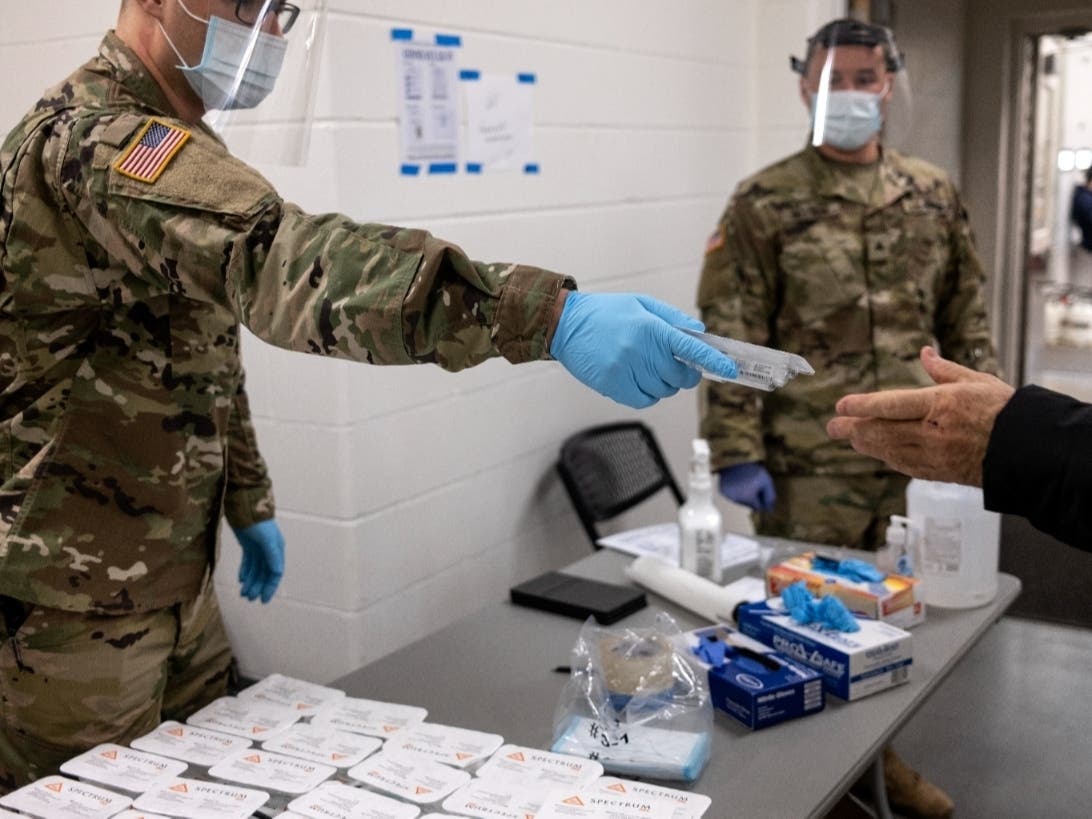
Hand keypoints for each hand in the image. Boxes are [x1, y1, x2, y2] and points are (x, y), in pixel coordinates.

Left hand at [232, 519, 285, 603]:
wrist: (245, 504)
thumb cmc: (257, 521)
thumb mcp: (266, 539)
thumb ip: (272, 555)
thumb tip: (277, 572)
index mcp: (277, 550)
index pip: (275, 573)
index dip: (270, 587)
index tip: (263, 599)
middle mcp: (269, 550)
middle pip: (265, 573)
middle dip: (258, 586)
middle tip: (249, 598)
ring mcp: (258, 547)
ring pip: (256, 569)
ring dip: (251, 581)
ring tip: (243, 593)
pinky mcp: (248, 544)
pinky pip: (248, 562)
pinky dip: (246, 571)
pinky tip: (241, 580)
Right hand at [549, 292, 737, 408]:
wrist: (565, 324)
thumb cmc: (605, 312)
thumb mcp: (641, 304)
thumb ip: (672, 318)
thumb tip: (699, 334)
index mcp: (650, 328)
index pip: (690, 348)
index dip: (713, 361)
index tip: (730, 370)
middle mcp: (640, 350)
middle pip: (679, 376)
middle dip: (686, 375)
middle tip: (680, 368)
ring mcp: (625, 370)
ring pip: (663, 390)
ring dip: (665, 384)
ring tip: (652, 369)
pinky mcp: (613, 386)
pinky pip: (644, 400)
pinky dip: (649, 394)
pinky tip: (641, 380)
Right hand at [718, 462, 775, 511]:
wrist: (735, 458)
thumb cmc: (752, 469)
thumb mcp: (766, 481)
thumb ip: (770, 496)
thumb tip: (769, 510)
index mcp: (748, 497)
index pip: (758, 507)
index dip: (762, 498)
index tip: (760, 488)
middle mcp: (736, 499)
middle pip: (749, 505)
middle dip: (753, 497)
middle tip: (752, 483)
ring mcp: (728, 496)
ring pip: (740, 501)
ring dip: (744, 494)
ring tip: (744, 481)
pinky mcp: (722, 492)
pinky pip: (732, 496)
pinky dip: (735, 491)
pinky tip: (737, 482)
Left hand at [826, 346, 1014, 485]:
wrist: (1029, 451)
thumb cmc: (1005, 412)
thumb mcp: (977, 382)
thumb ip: (945, 371)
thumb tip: (925, 353)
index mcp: (942, 405)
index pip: (893, 404)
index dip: (863, 405)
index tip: (841, 404)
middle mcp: (934, 432)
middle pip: (883, 430)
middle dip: (853, 428)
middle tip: (833, 426)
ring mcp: (935, 455)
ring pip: (889, 450)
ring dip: (865, 444)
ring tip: (848, 437)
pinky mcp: (939, 473)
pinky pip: (905, 465)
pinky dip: (887, 457)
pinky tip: (876, 452)